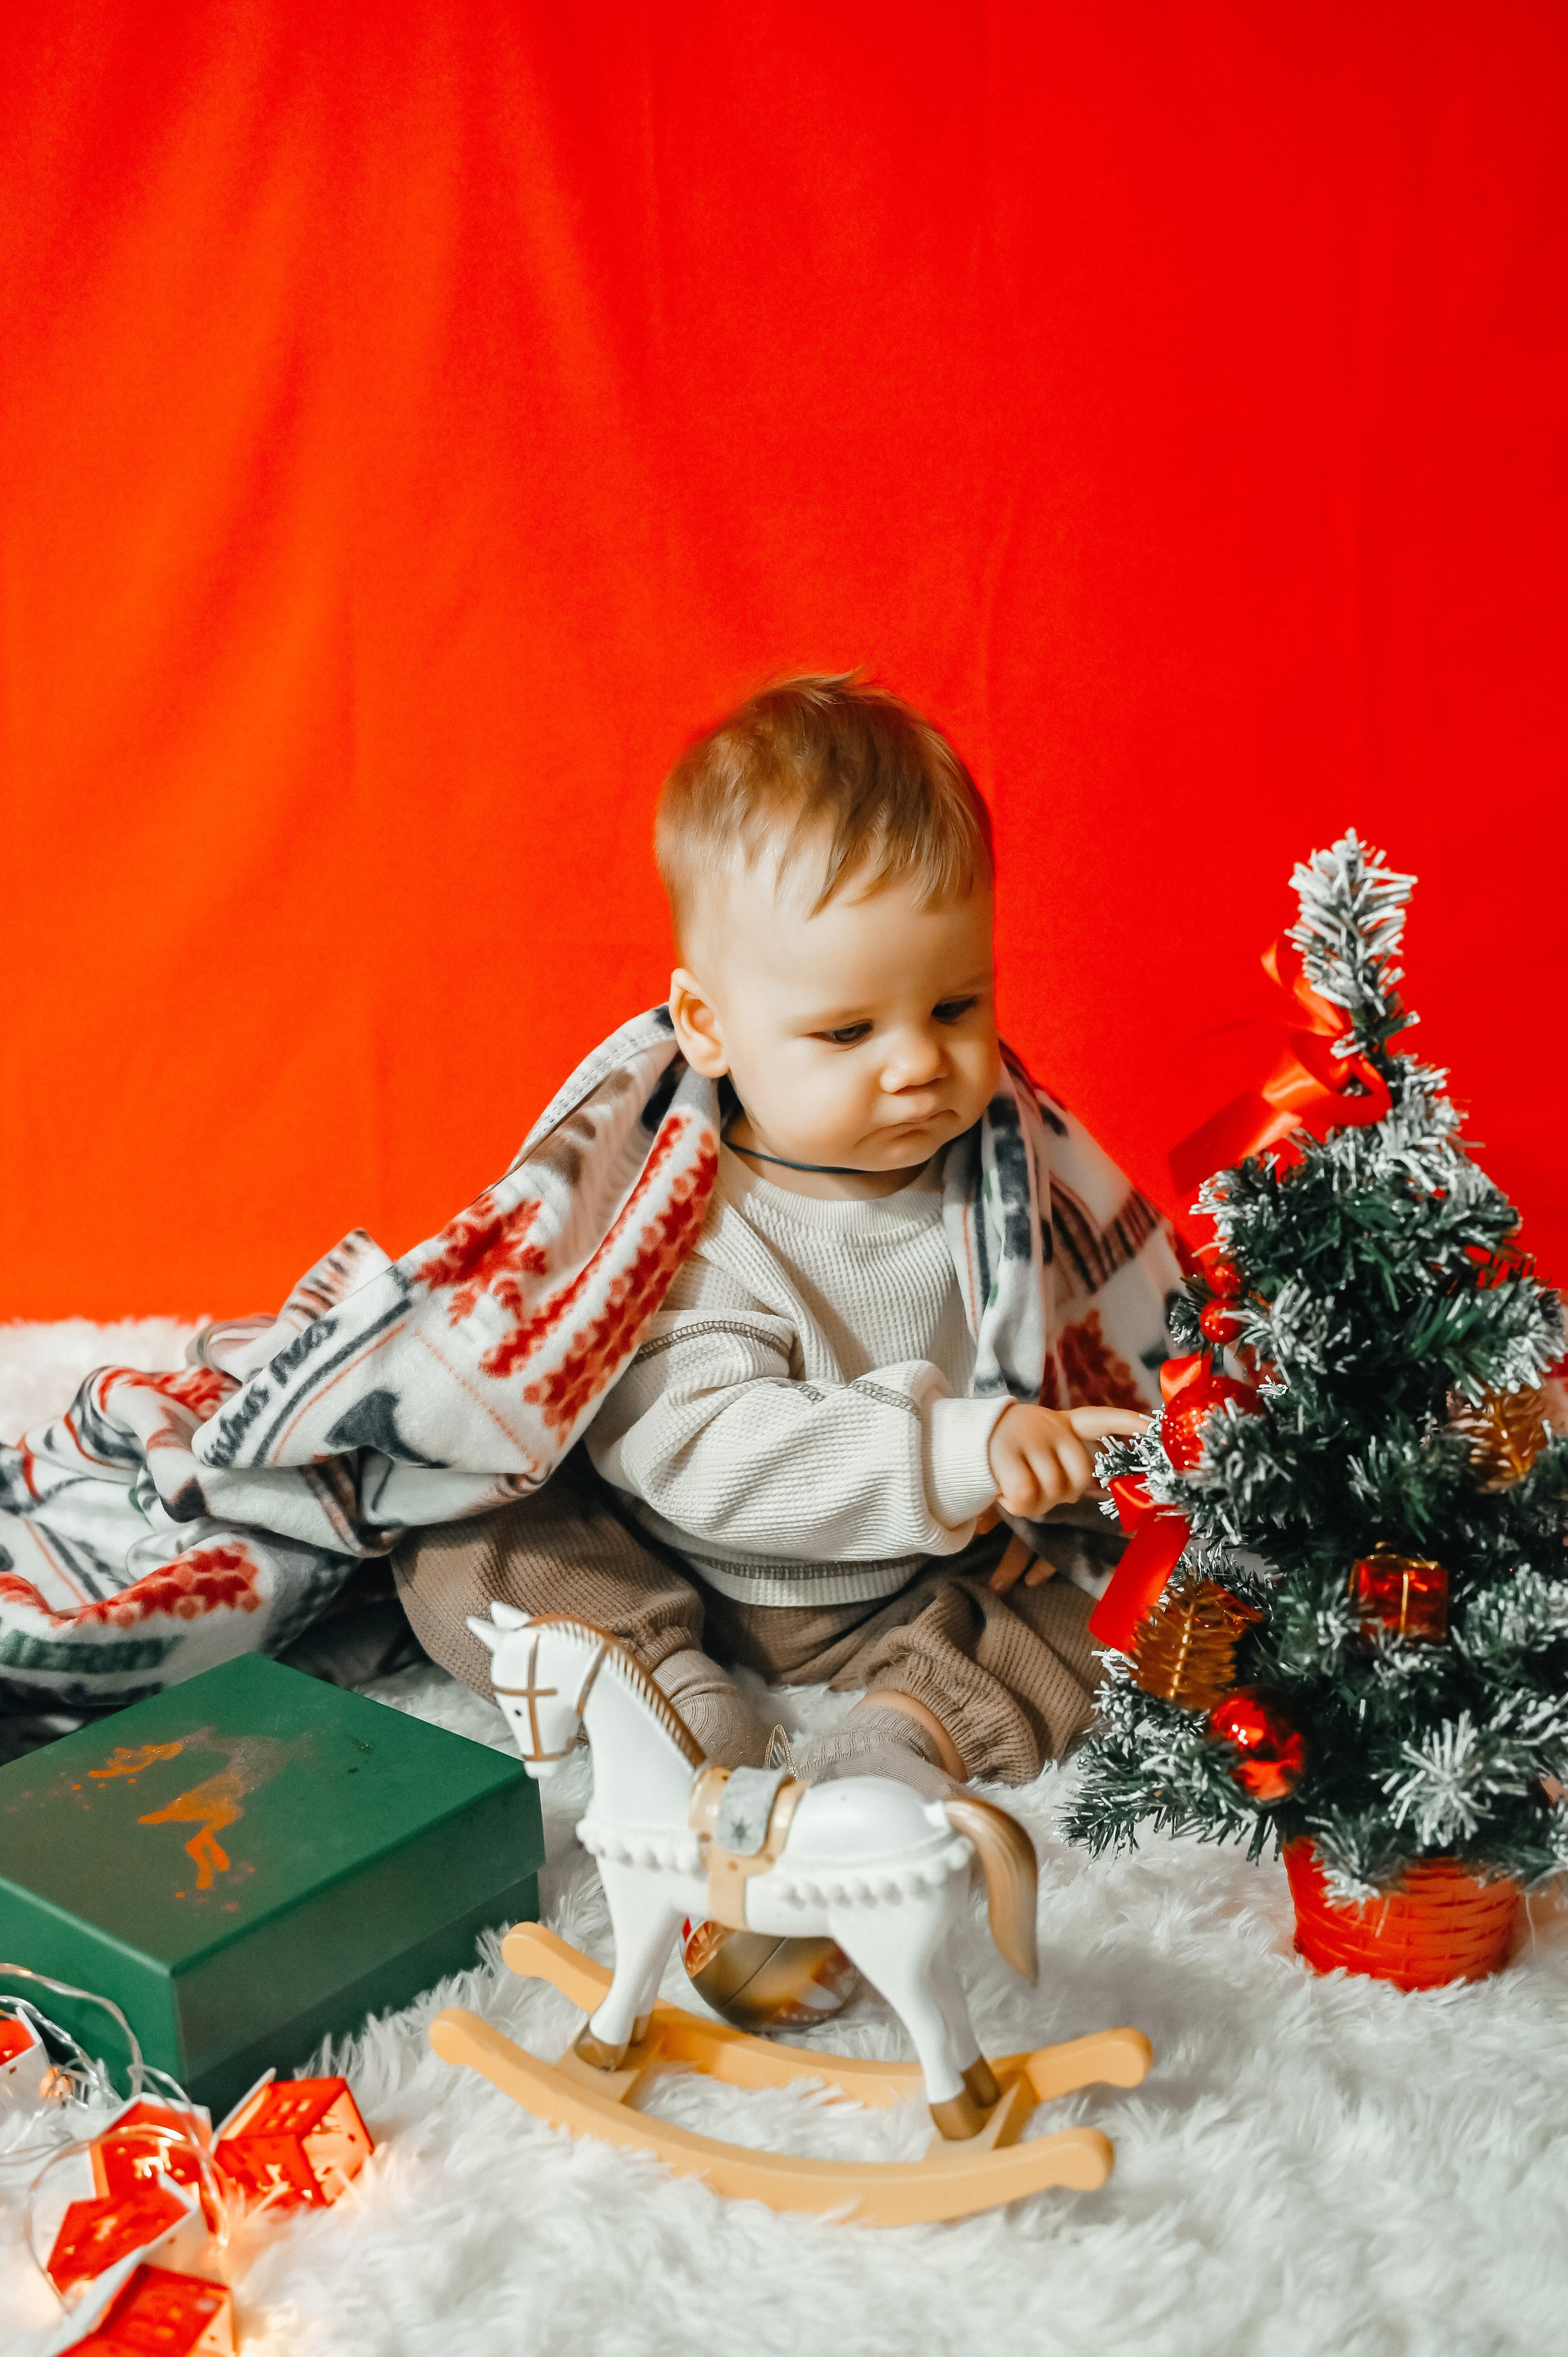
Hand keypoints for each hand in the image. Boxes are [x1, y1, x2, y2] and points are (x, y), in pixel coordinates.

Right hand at [986, 1403, 1148, 1522]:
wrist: (958, 1443)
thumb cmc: (1007, 1455)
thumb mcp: (1038, 1448)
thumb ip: (1064, 1463)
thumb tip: (1087, 1492)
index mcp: (1061, 1424)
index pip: (1099, 1419)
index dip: (1126, 1422)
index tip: (1151, 1424)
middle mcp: (1049, 1426)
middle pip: (1081, 1476)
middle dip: (1063, 1494)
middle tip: (1037, 1489)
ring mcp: (1029, 1438)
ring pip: (1052, 1491)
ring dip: (1033, 1503)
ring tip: (1013, 1487)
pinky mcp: (1007, 1454)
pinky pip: (1026, 1497)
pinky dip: (1015, 1505)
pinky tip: (1001, 1493)